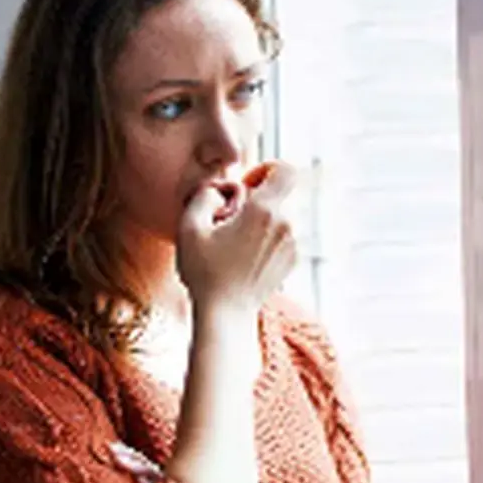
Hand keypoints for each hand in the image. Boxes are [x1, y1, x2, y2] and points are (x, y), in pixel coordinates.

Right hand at [176, 162, 298, 313]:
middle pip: (283, 193)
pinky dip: (269, 237)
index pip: (286, 170)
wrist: (225, 313)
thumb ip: (204, 194)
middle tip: (234, 216)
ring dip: (264, 219)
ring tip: (238, 239)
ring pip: (284, 215)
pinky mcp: (293, 261)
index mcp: (264, 211)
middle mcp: (286, 225)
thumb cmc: (205, 273)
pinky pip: (285, 235)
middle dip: (260, 197)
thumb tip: (220, 188)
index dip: (268, 169)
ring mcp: (293, 244)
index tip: (248, 185)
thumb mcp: (189, 227)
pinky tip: (246, 254)